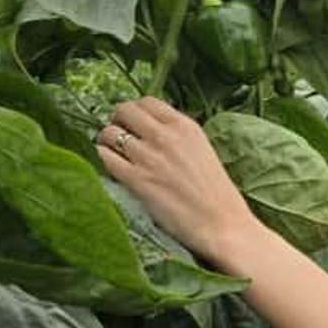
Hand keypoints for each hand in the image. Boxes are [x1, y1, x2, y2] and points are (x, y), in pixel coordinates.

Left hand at [96, 97, 260, 263]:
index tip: (136, 123)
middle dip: (118, 120)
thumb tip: (153, 130)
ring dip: (107, 140)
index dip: (137, 111)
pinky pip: (105, 157)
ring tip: (114, 152)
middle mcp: (166, 136)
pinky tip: (113, 166)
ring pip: (110, 132)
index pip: (148, 101)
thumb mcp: (204, 151)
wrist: (222, 225)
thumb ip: (179, 137)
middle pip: (124, 110)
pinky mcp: (136, 179)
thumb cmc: (217, 194)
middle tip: (121, 134)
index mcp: (186, 127)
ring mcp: (149, 157)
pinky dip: (104, 158)